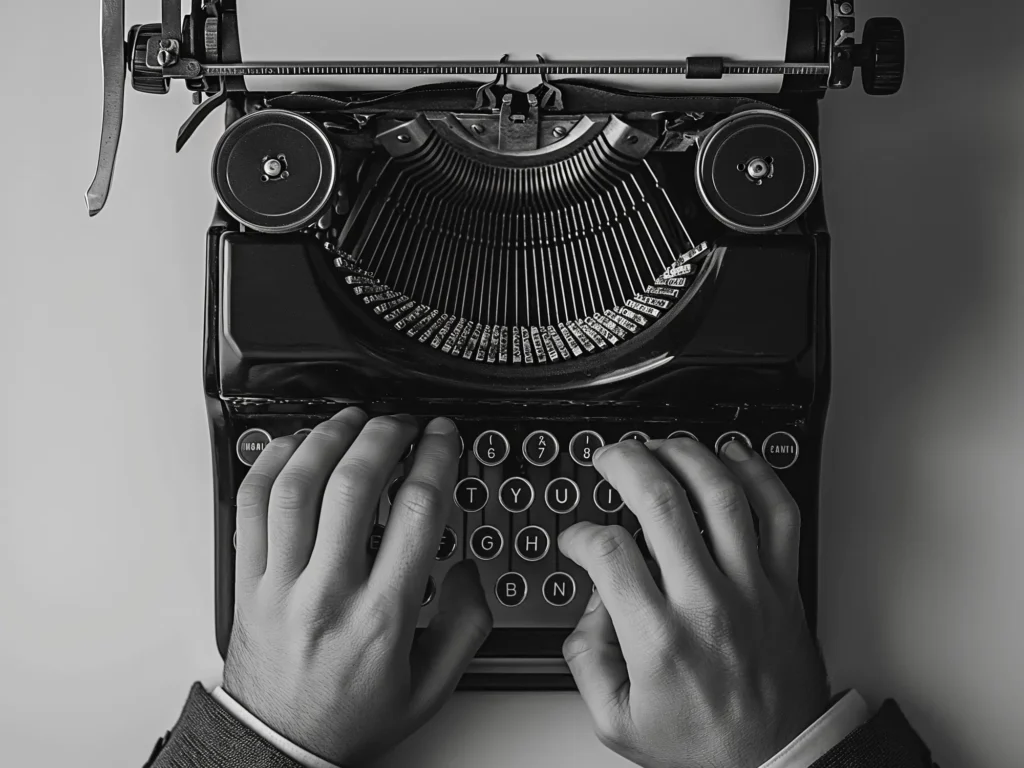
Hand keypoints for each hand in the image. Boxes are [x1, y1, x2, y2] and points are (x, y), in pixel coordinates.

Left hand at [223, 408, 491, 765]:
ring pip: (297, 487)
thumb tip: (468, 568)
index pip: (415, 512)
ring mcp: (280, 584)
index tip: (441, 436)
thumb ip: (466, 626)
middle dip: (384, 435)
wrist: (279, 746)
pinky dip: (272, 463)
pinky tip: (297, 446)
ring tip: (352, 421)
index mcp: (382, 617)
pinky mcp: (248, 580)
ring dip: (328, 439)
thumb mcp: (430, 687)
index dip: (434, 457)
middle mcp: (328, 593)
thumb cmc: (351, 716)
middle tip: (401, 422)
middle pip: (353, 486)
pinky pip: (251, 506)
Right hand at [559, 437, 827, 767]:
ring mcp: (752, 588)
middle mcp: (707, 603)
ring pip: (721, 495)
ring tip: (660, 446)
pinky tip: (732, 456)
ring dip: (685, 455)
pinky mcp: (785, 584)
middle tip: (610, 456)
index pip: (609, 552)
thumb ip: (588, 660)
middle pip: (662, 503)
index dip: (581, 533)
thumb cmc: (704, 742)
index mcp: (659, 638)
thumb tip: (591, 604)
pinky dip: (759, 474)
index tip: (578, 538)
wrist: (780, 759)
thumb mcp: (618, 721)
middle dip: (626, 463)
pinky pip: (780, 514)